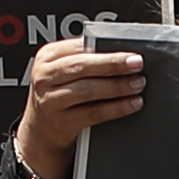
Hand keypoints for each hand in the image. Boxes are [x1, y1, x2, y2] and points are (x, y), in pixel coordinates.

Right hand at [7, 34, 146, 178]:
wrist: (41, 131)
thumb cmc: (58, 95)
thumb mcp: (62, 72)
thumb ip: (84, 60)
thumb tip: (121, 56)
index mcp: (47, 57)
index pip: (78, 47)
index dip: (105, 49)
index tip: (129, 51)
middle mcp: (45, 77)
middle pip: (81, 66)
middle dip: (113, 64)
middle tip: (136, 64)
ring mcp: (50, 100)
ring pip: (87, 89)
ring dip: (117, 86)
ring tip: (137, 84)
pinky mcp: (61, 122)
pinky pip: (94, 113)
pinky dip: (116, 108)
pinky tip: (131, 104)